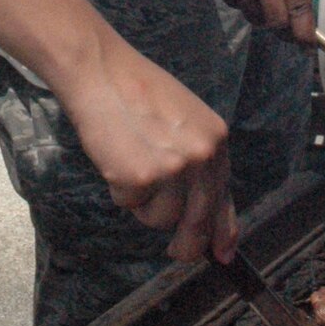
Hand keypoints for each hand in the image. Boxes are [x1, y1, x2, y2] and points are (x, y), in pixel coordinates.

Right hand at [0, 0, 237, 265]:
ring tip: (129, 164)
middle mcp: (201, 155)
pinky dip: (117, 189)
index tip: (222, 255)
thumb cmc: (135, 91)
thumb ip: (197, 162)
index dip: (223, 231)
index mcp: (215, 139)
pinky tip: (113, 158)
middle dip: (187, 243)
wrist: (100, 70)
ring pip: (160, 219)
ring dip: (142, 204)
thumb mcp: (183, 121)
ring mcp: (172, 168)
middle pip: (198, 220)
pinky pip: (129, 204)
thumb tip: (206, 216)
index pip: (224, 196)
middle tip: (177, 254)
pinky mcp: (140, 176)